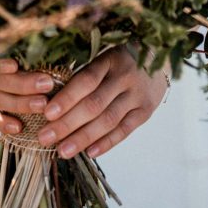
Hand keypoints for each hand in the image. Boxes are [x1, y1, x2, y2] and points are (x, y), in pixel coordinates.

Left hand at [0, 47, 167, 158]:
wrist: (162, 54)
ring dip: (83, 138)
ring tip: (62, 151)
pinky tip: (89, 152)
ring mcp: (138, 95)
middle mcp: (125, 77)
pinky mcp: (147, 110)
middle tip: (45, 138)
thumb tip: (51, 96)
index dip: (67, 97)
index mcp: (110, 59)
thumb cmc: (122, 57)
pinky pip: (125, 130)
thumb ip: (86, 74)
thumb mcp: (105, 56)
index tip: (46, 113)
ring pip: (108, 120)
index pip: (86, 80)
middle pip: (94, 104)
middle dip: (67, 123)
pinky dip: (107, 142)